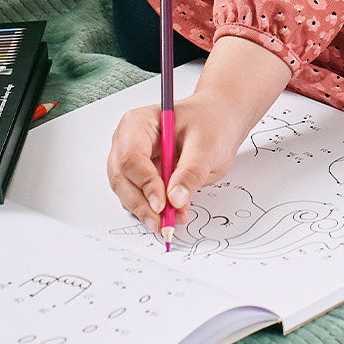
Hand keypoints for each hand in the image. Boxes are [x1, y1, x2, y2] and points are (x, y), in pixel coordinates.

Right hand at [106, 35, 290, 240]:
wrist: (222, 118)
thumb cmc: (214, 122)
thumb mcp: (208, 145)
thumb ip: (190, 173)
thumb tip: (176, 201)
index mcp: (140, 121)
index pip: (130, 155)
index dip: (144, 182)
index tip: (163, 203)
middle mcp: (129, 138)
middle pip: (121, 177)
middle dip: (141, 203)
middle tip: (165, 224)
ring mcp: (131, 156)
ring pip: (125, 191)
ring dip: (144, 211)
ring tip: (169, 225)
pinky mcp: (141, 172)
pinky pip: (137, 196)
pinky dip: (149, 210)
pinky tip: (168, 219)